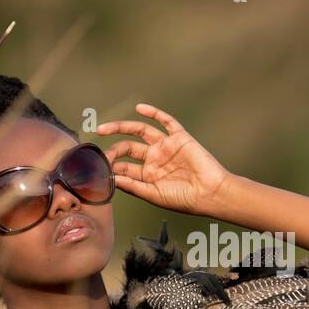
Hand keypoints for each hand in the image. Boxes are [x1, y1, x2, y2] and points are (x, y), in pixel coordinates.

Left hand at [97, 102, 231, 215]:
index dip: (110, 166)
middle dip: (113, 149)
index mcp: (148, 175)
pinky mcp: (179, 138)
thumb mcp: (154, 195)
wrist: (210, 193)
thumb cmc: (185, 199)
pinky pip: (166, 121)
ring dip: (122, 127)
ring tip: (104, 129)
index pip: (124, 167)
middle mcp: (154, 159)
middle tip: (102, 153)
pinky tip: (140, 109)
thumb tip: (111, 179)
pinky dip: (154, 113)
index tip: (98, 168)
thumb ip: (133, 186)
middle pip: (128, 148)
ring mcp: (166, 147)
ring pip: (140, 131)